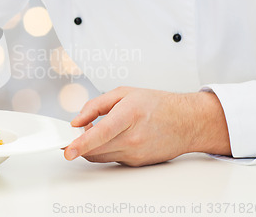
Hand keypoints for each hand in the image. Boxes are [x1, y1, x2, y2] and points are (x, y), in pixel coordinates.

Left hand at [64, 87, 230, 165]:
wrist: (188, 122)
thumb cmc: (158, 105)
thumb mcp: (123, 93)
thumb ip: (95, 105)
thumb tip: (76, 121)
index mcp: (129, 116)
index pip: (101, 133)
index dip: (81, 143)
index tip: (68, 151)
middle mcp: (133, 138)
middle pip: (95, 149)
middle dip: (78, 144)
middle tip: (74, 133)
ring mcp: (135, 154)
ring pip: (100, 156)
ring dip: (90, 147)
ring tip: (95, 130)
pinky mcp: (136, 163)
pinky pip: (111, 159)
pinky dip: (104, 150)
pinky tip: (112, 138)